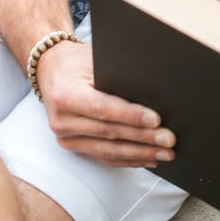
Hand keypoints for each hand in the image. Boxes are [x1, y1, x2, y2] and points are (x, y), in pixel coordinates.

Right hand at [37, 40, 176, 167]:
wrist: (51, 70)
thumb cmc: (77, 62)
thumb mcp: (95, 60)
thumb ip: (118, 76)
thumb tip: (154, 90)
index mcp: (66, 95)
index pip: (104, 109)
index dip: (131, 116)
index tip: (156, 120)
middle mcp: (63, 120)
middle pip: (110, 133)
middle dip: (143, 138)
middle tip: (169, 140)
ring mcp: (66, 136)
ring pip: (109, 150)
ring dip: (140, 153)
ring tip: (165, 153)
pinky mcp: (73, 145)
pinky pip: (104, 156)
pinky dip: (128, 160)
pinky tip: (148, 159)